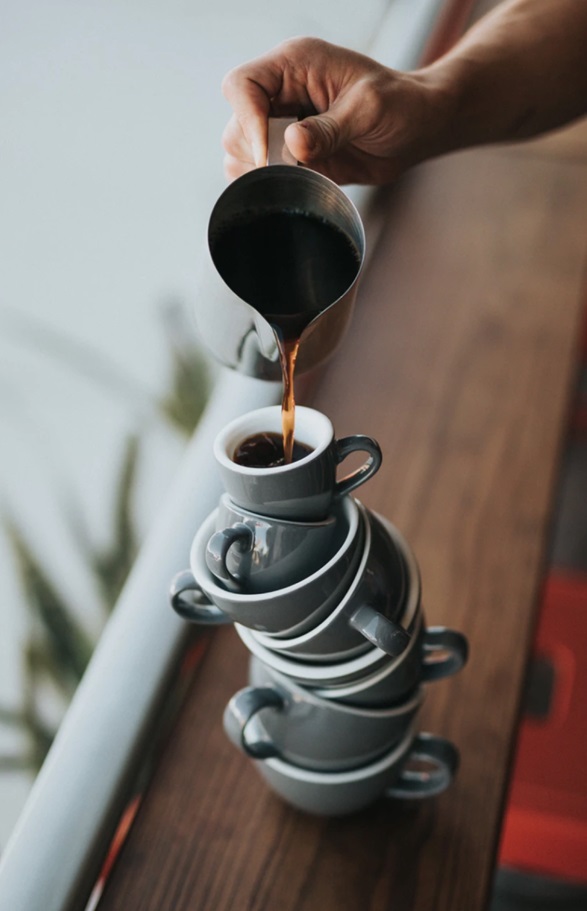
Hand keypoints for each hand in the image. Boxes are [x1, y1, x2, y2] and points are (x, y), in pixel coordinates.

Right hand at [221, 37, 448, 185]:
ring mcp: (282, 125)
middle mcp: (281, 92)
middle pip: (236, 125)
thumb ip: (330, 128)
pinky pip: (259, 173)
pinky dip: (271, 186)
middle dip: (258, 154)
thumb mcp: (370, 109)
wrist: (416, 129)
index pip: (242, 85)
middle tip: (296, 170)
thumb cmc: (401, 105)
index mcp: (294, 65)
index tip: (269, 153)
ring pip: (240, 153)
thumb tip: (291, 144)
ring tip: (303, 176)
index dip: (247, 120)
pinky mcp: (289, 155)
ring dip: (264, 174)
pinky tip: (300, 185)